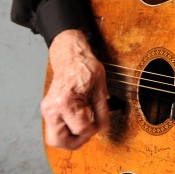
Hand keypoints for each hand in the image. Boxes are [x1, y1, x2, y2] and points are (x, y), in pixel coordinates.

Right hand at [41, 29, 108, 149]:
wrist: (71, 57)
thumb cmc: (86, 69)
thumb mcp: (101, 90)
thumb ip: (102, 112)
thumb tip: (101, 128)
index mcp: (66, 101)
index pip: (80, 129)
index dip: (92, 130)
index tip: (99, 125)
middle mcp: (52, 107)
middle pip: (59, 140)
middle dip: (76, 142)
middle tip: (89, 135)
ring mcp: (47, 109)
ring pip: (54, 138)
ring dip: (69, 138)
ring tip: (84, 129)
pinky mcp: (47, 109)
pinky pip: (54, 129)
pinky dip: (65, 131)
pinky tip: (77, 122)